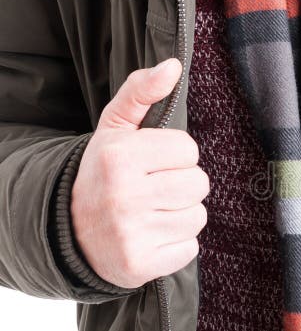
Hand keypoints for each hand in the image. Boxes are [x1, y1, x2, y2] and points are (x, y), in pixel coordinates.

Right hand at [71, 59, 209, 288]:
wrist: (71, 231)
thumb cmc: (104, 173)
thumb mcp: (115, 129)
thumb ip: (141, 92)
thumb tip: (174, 65)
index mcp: (119, 157)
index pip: (189, 150)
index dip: (176, 156)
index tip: (153, 163)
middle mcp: (124, 195)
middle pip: (199, 184)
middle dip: (183, 184)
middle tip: (154, 189)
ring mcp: (132, 233)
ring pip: (198, 216)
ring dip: (182, 214)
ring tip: (152, 212)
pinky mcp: (141, 264)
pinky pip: (190, 247)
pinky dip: (177, 243)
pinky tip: (152, 235)